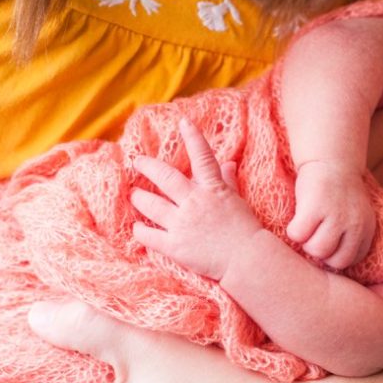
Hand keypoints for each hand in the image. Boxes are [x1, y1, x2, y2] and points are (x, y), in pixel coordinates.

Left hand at [132, 119, 261, 279]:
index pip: (202, 157)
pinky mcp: (175, 246)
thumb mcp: (238, 201)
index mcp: (212, 189)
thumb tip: (228, 163)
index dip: (193, 138)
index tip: (184, 123)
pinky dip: (140, 230)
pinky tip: (137, 228)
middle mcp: (195, 202)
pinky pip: (149, 235)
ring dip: (139, 198)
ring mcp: (183, 223)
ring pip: (151, 205)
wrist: (247, 260)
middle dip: (148, 166)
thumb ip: (229, 181)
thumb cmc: (245, 231)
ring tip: (134, 195)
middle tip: (137, 161)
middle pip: (165, 178)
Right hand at [286, 160, 374, 268]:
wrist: (331, 160)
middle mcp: (355, 224)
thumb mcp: (355, 216)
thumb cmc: (338, 193)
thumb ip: (350, 239)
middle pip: (334, 261)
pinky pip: (298, 235)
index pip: (351, 261)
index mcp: (367, 228)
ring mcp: (336, 215)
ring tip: (306, 227)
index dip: (334, 255)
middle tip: (313, 235)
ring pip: (316, 250)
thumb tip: (330, 269)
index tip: (326, 242)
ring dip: (306, 242)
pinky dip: (293, 230)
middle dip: (320, 252)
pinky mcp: (315, 207)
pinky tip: (296, 219)